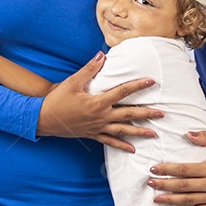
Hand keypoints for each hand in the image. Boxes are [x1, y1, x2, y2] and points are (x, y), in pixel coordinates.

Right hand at [37, 52, 163, 152]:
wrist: (43, 119)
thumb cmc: (57, 99)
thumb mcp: (73, 82)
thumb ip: (89, 69)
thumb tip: (102, 55)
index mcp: (97, 102)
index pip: (122, 92)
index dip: (137, 86)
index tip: (151, 82)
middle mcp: (100, 116)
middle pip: (128, 115)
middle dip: (146, 114)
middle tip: (162, 114)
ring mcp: (97, 127)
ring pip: (122, 131)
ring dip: (139, 132)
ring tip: (153, 134)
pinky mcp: (92, 135)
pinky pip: (109, 142)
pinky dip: (122, 146)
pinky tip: (133, 149)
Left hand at [148, 131, 205, 205]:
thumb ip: (205, 136)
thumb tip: (188, 134)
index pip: (184, 169)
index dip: (168, 169)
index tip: (154, 168)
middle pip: (183, 186)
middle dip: (164, 184)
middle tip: (149, 182)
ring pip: (188, 200)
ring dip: (170, 199)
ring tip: (155, 197)